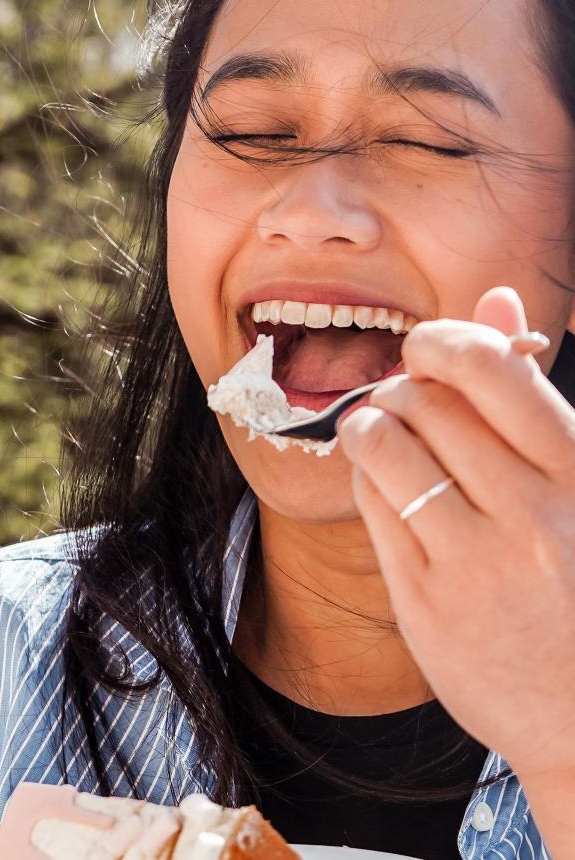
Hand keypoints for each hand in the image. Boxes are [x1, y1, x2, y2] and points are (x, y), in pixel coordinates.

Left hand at [338, 285, 574, 788]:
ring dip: (372, 424)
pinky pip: (371, 504)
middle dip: (404, 386)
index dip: (446, 340)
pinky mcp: (423, 599)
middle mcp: (532, 514)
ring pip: (387, 445)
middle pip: (429, 402)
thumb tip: (494, 301)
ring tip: (387, 433)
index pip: (495, 371)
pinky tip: (385, 481)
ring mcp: (474, 559)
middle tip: (409, 400)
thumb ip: (532, 391)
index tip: (430, 347)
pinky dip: (367, 476)